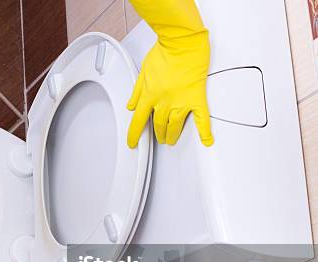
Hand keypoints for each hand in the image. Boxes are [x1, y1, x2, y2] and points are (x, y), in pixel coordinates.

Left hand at [127, 31, 211, 147]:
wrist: (183, 42)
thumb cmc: (165, 51)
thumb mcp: (144, 71)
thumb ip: (137, 91)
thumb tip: (131, 105)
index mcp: (149, 95)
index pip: (138, 121)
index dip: (134, 134)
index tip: (133, 142)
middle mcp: (163, 101)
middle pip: (159, 125)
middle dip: (158, 134)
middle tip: (159, 138)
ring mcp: (180, 101)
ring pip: (175, 125)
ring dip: (172, 135)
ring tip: (171, 139)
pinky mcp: (196, 97)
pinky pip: (201, 117)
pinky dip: (205, 131)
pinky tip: (207, 140)